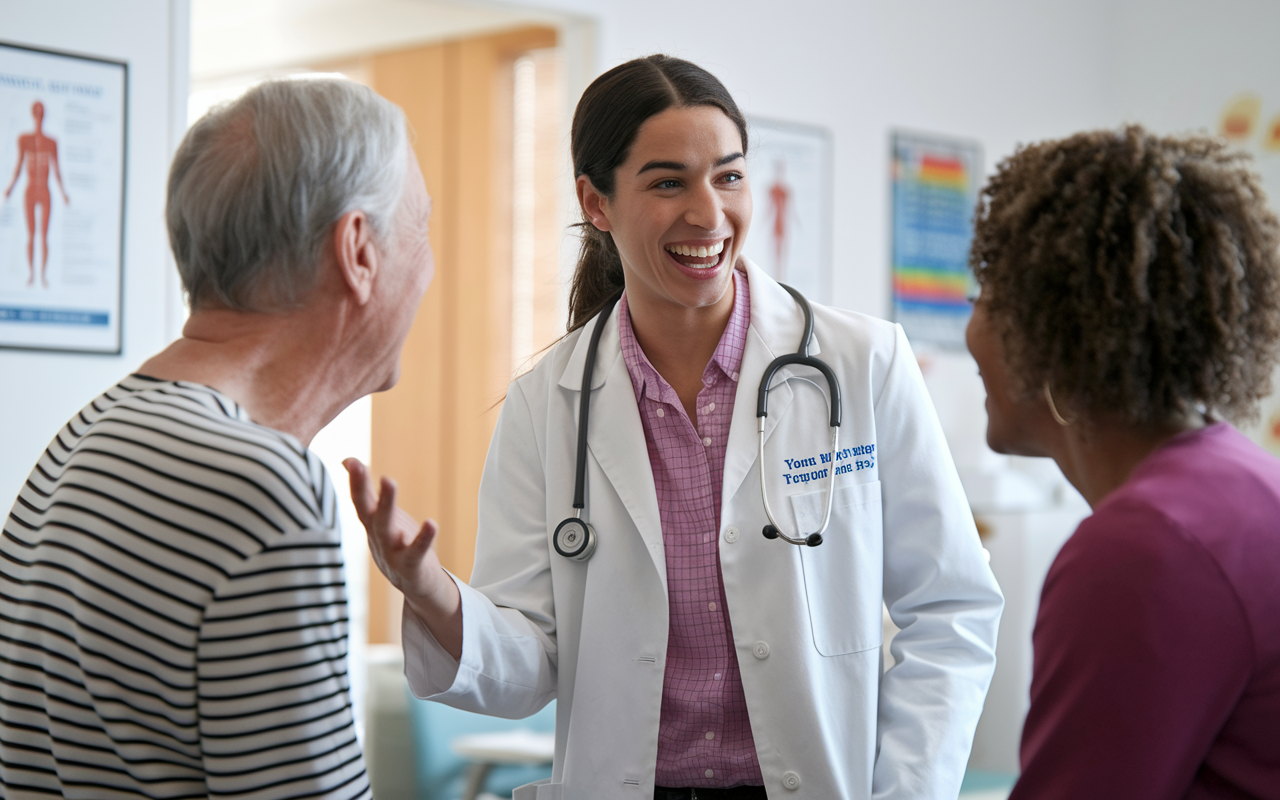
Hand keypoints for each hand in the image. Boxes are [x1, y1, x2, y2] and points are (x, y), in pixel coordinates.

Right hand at [344, 457, 462, 658]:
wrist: (416, 585)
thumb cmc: (396, 544)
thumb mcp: (379, 517)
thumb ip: (365, 491)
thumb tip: (347, 460)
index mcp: (371, 525)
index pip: (359, 501)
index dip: (354, 481)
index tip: (351, 460)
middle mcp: (377, 538)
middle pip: (366, 511)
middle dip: (360, 488)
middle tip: (358, 466)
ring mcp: (392, 553)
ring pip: (385, 529)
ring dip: (386, 505)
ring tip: (389, 480)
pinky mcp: (411, 566)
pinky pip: (415, 552)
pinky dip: (423, 539)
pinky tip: (431, 523)